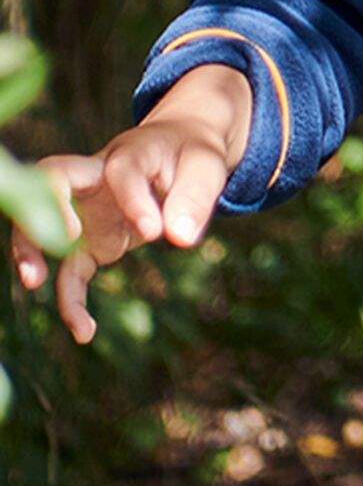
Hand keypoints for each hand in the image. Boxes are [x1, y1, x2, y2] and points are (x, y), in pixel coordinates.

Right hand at [10, 65, 251, 342]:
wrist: (179, 153)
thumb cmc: (190, 156)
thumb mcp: (206, 169)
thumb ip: (195, 198)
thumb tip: (180, 238)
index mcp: (130, 153)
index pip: (120, 170)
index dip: (132, 199)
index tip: (152, 231)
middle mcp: (96, 178)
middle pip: (53, 180)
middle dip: (45, 205)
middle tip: (62, 239)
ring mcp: (87, 210)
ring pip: (44, 223)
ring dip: (33, 249)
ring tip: (35, 281)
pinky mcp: (89, 242)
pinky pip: (71, 270)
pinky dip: (72, 299)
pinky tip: (85, 332)